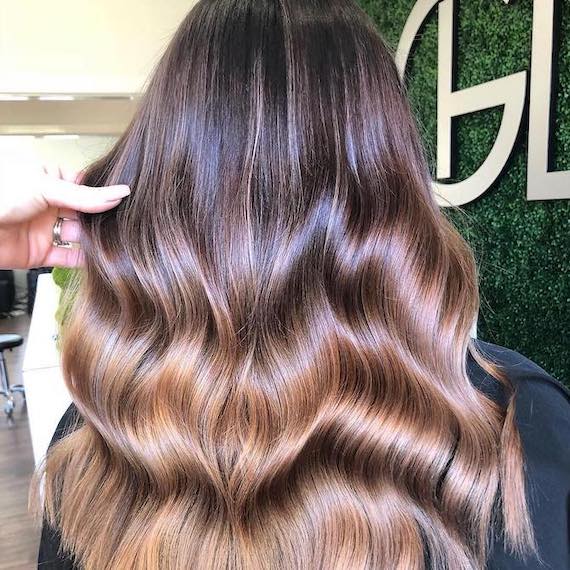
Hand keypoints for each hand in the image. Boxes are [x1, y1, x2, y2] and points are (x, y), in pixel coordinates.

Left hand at [0, 163, 129, 268]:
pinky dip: (83, 261)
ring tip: (115, 242)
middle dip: (103, 219)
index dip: (105, 194)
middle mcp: (50, 205)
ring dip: (96, 241)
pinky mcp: (41, 254)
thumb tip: (118, 194)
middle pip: (87, 213)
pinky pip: (68, 257)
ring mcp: (47, 230)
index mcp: (50, 181)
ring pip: (80, 236)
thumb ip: (84, 195)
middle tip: (124, 224)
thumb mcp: (45, 188)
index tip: (127, 201)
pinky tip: (99, 259)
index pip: (87, 187)